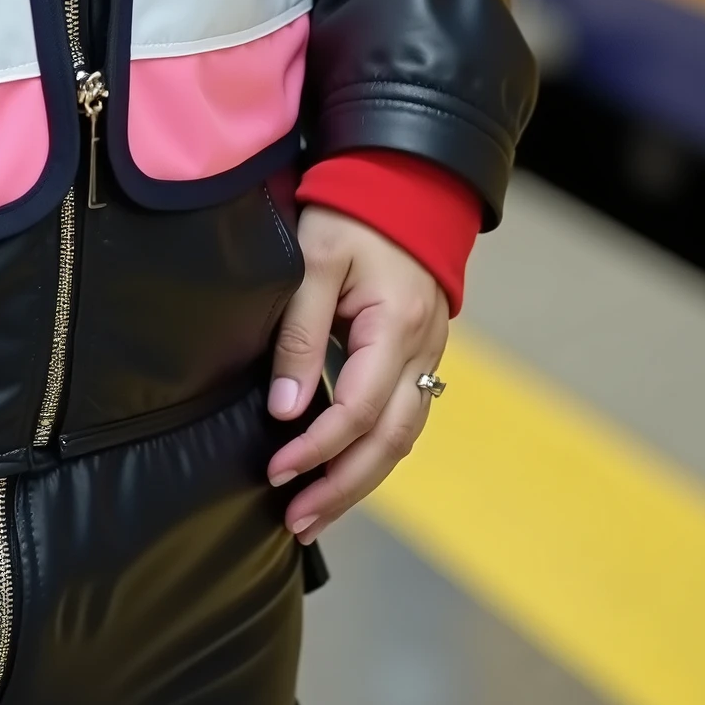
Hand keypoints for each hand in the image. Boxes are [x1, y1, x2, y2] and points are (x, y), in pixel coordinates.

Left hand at [265, 209, 448, 540]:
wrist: (402, 183)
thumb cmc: (352, 213)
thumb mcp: (314, 260)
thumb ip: (298, 334)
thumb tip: (284, 410)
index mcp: (397, 325)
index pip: (359, 409)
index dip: (317, 449)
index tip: (276, 473)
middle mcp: (423, 350)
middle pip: (390, 442)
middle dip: (341, 488)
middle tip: (296, 521)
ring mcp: (428, 356)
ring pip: (401, 439)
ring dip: (358, 482)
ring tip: (312, 515)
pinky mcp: (419, 357)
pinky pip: (402, 419)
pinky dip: (371, 454)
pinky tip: (340, 475)